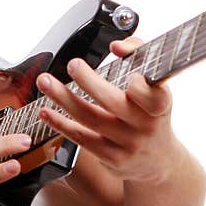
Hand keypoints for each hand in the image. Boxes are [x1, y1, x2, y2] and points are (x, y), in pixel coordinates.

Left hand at [35, 37, 177, 183]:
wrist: (157, 160)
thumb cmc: (151, 114)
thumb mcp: (156, 87)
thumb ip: (139, 56)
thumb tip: (118, 45)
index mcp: (160, 105)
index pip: (153, 96)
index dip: (138, 87)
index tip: (126, 75)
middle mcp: (146, 126)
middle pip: (114, 103)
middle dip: (89, 82)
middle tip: (73, 65)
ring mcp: (128, 144)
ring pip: (91, 119)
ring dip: (64, 98)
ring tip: (45, 82)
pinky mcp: (111, 158)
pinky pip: (81, 138)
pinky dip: (61, 123)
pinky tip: (46, 111)